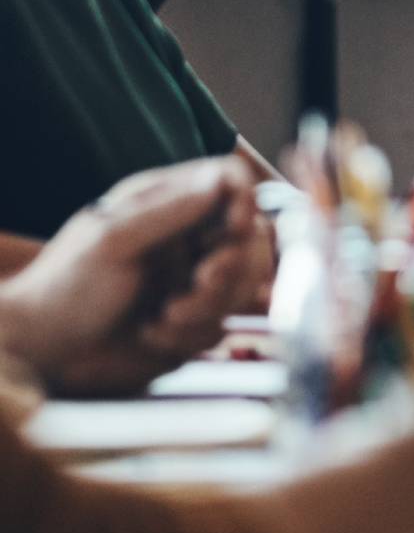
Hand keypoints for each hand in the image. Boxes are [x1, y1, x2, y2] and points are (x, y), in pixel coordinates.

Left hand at [0, 158, 264, 395]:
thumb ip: (168, 210)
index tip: (237, 226)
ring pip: (242, 285)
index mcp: (167, 203)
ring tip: (166, 315)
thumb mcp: (112, 240)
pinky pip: (219, 326)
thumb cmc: (65, 286)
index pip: (227, 181)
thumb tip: (219, 181)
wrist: (44, 351)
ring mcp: (191, 281)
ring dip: (210, 304)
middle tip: (202, 280)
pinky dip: (189, 334)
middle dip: (233, 264)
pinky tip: (151, 333)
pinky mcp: (191, 323)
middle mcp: (187, 238)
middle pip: (251, 236)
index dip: (244, 200)